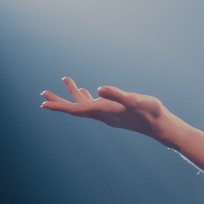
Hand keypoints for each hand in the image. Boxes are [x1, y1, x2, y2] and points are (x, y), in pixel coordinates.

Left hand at [40, 77, 169, 139]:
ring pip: (84, 104)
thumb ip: (117, 94)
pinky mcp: (113, 111)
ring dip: (72, 94)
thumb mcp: (134, 100)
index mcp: (103, 111)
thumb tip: (99, 89)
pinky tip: (86, 90)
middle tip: (43, 94)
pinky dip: (86, 96)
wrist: (160, 125)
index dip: (59, 106)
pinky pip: (94, 104)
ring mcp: (107, 113)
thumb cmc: (149, 112)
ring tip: (65, 79)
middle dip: (59, 101)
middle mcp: (102, 114)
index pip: (75, 109)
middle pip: (75, 108)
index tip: (43, 104)